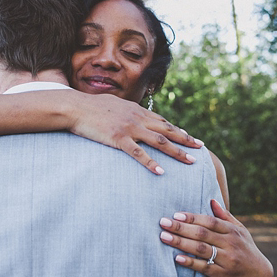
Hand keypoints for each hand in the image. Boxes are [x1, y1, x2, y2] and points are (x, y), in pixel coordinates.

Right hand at [68, 92, 202, 174]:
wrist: (76, 107)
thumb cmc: (92, 106)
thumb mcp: (114, 104)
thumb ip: (127, 110)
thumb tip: (132, 113)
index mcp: (137, 111)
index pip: (163, 122)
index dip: (178, 130)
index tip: (190, 137)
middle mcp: (138, 118)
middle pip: (168, 130)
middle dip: (186, 139)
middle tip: (201, 147)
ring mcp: (129, 129)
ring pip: (159, 142)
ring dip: (177, 152)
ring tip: (190, 161)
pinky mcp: (118, 139)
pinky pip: (138, 153)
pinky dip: (151, 163)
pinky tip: (161, 172)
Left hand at [159, 200, 273, 276]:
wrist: (260, 276)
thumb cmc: (246, 249)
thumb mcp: (240, 230)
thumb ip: (225, 216)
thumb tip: (212, 199)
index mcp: (232, 231)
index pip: (209, 221)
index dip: (192, 218)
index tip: (175, 215)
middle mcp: (230, 244)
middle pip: (202, 234)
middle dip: (181, 228)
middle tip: (162, 222)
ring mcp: (227, 260)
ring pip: (201, 249)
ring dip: (181, 243)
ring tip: (164, 237)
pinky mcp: (223, 275)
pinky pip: (204, 268)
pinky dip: (190, 262)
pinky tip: (177, 258)